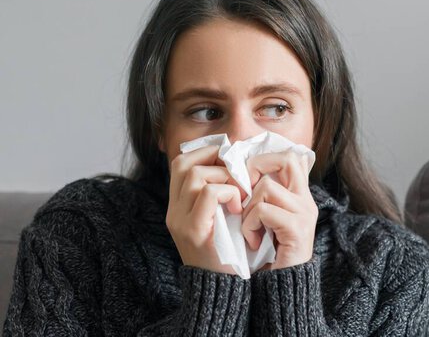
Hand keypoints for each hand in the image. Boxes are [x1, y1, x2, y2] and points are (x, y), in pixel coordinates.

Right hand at [165, 145, 244, 274]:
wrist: (221, 291)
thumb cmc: (228, 253)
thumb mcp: (220, 219)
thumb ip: (219, 195)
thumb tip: (235, 162)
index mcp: (178, 206)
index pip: (180, 162)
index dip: (205, 153)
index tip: (229, 159)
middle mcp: (174, 212)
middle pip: (184, 164)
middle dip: (214, 159)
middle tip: (236, 171)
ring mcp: (180, 222)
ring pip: (195, 175)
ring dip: (224, 177)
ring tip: (240, 192)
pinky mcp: (194, 232)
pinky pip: (208, 194)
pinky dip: (228, 193)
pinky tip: (238, 206)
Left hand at [241, 151, 317, 270]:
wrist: (282, 287)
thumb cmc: (268, 252)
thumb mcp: (265, 218)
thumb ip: (261, 196)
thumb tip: (238, 171)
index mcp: (299, 194)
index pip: (290, 155)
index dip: (263, 160)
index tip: (246, 181)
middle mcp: (306, 199)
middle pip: (287, 158)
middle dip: (257, 168)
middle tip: (244, 191)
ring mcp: (304, 213)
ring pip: (267, 187)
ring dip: (247, 208)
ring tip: (249, 228)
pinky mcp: (297, 229)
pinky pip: (264, 211)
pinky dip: (250, 225)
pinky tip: (253, 241)